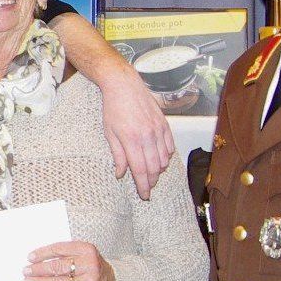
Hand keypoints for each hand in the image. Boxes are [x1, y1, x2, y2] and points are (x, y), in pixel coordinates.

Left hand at [23, 240, 115, 280]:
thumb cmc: (91, 265)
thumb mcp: (83, 253)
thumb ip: (65, 252)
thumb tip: (37, 257)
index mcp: (87, 249)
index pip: (60, 249)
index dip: (43, 253)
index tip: (30, 257)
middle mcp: (89, 264)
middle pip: (58, 266)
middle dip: (39, 269)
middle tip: (26, 270)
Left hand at [98, 72, 172, 199]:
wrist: (124, 85)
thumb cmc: (113, 108)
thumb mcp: (109, 133)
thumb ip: (117, 155)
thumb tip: (121, 174)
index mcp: (131, 140)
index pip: (140, 170)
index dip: (143, 186)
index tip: (144, 196)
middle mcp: (147, 137)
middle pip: (154, 168)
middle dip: (152, 182)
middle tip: (147, 189)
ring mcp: (158, 130)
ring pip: (164, 159)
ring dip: (159, 171)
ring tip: (152, 176)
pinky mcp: (165, 124)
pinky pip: (170, 146)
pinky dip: (167, 157)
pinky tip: (161, 160)